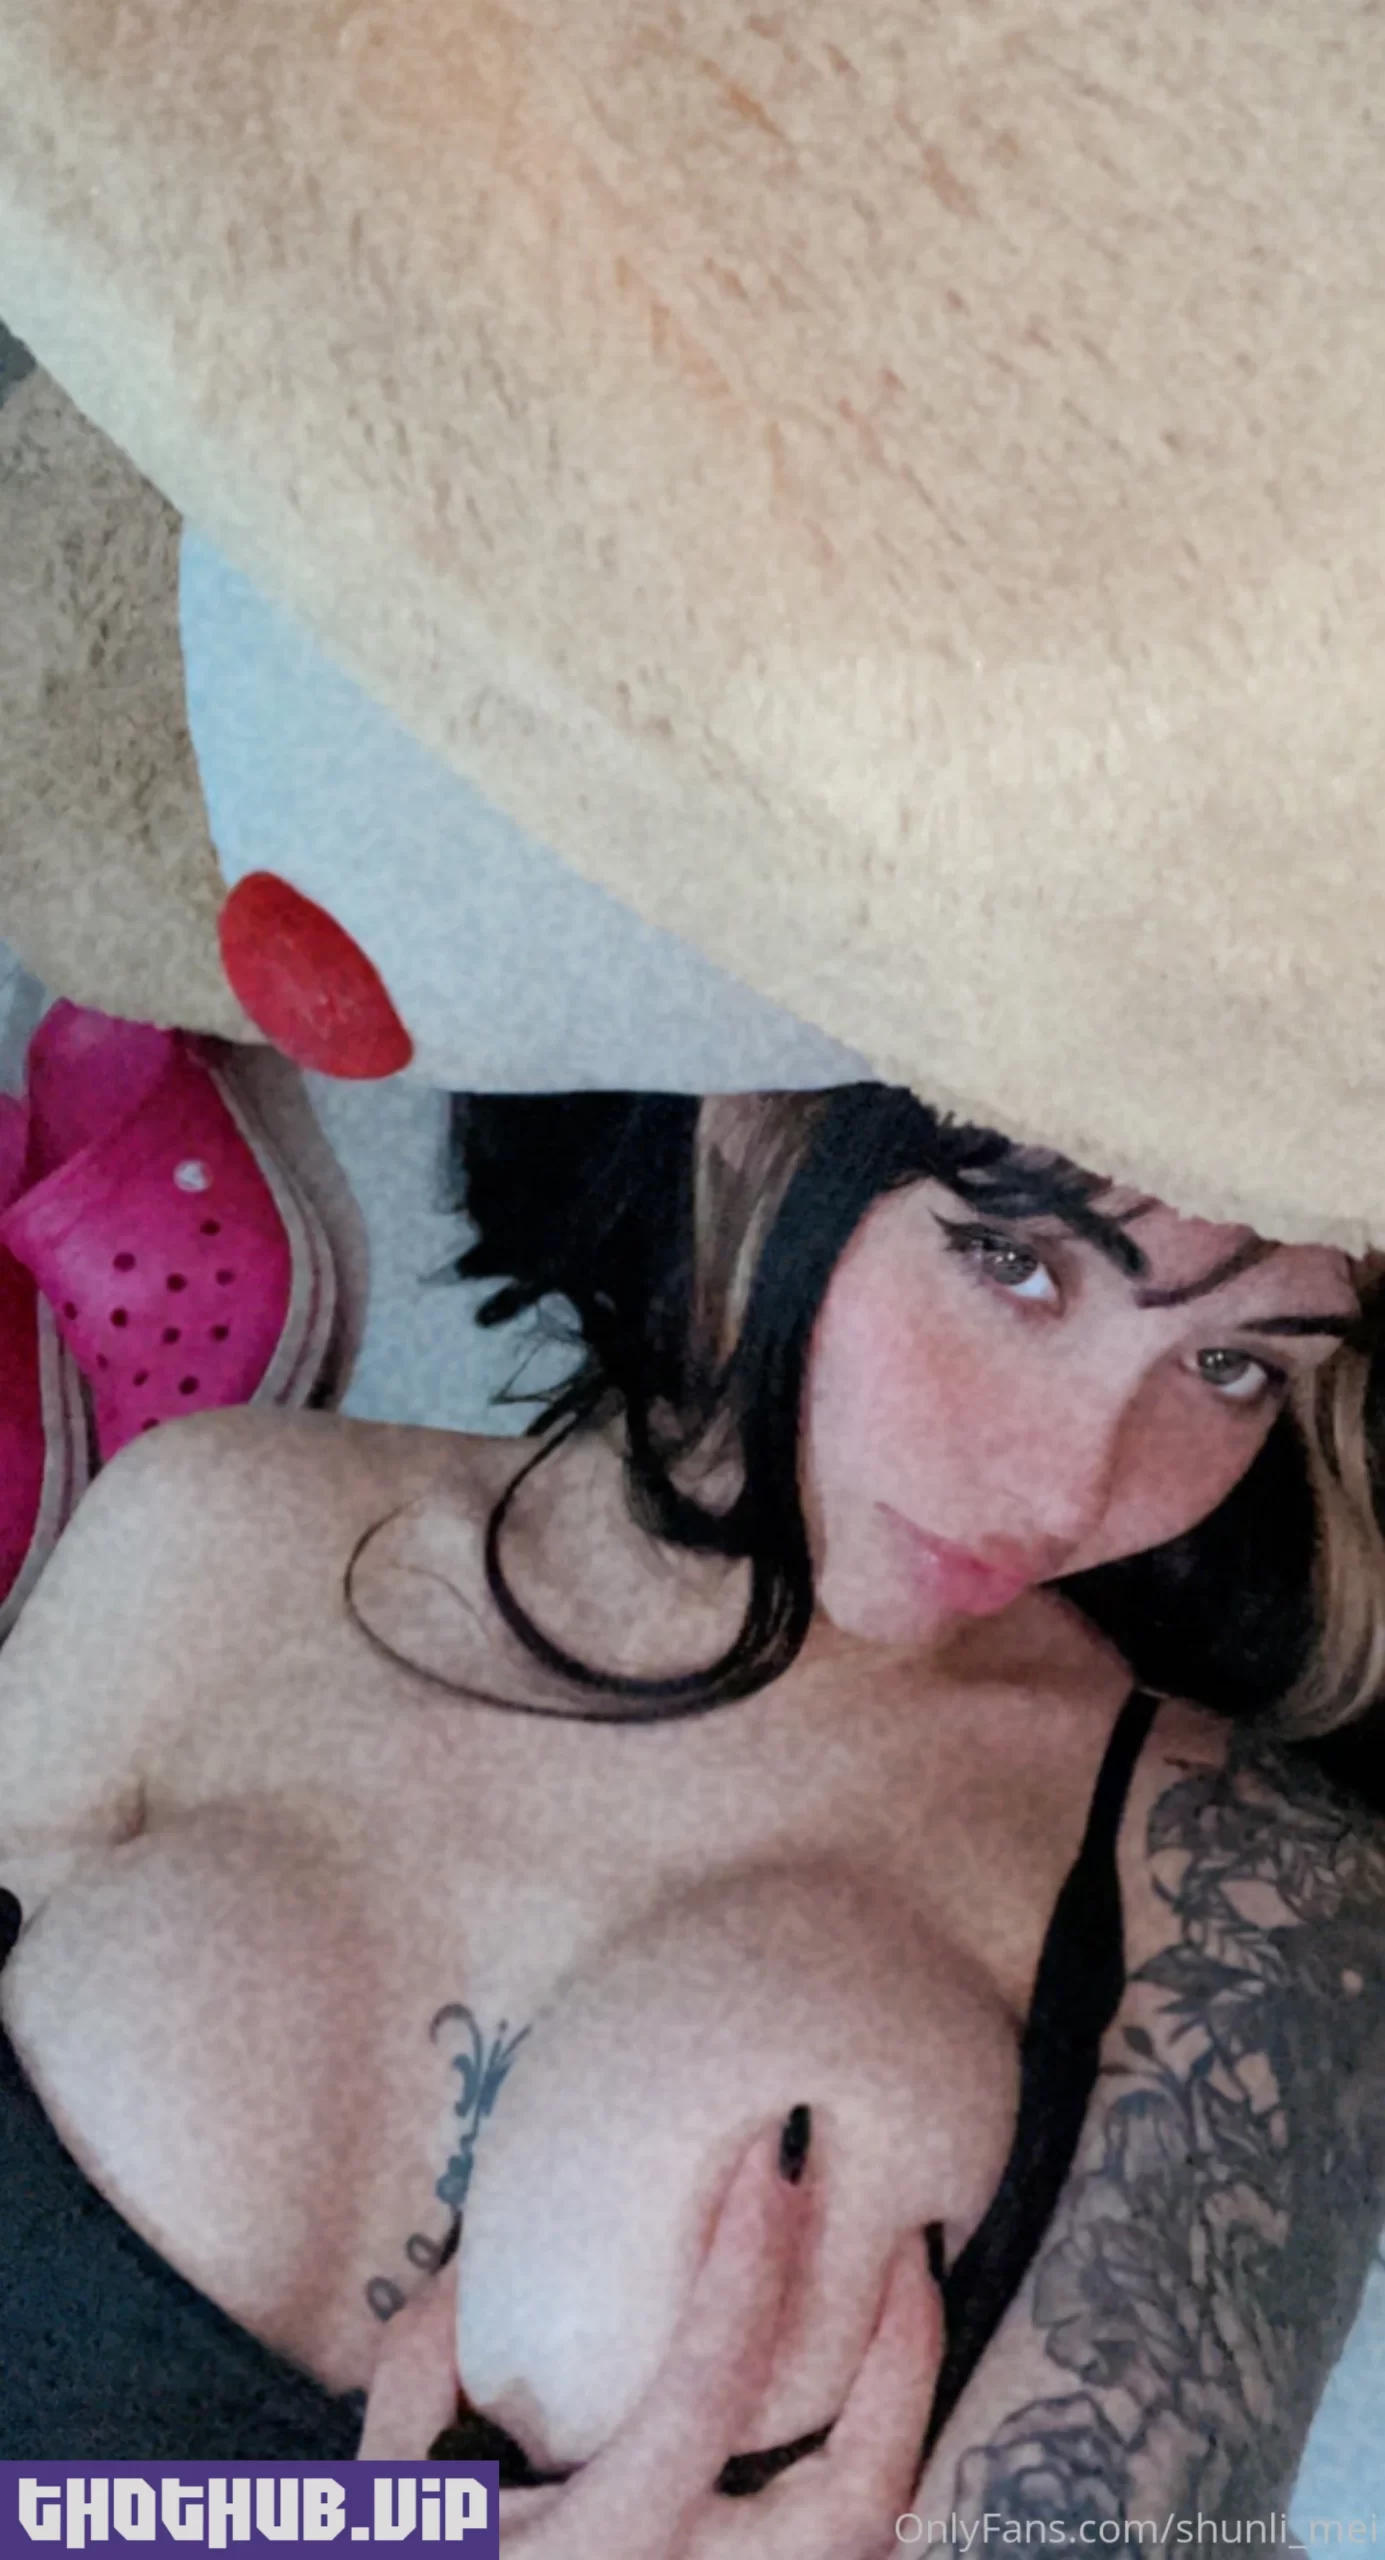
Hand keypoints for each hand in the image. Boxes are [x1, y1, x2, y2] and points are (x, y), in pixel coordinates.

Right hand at [358, 2122, 942, 2559]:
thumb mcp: (387, 2485)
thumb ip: (425, 2364)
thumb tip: (484, 2249)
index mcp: (605, 2547)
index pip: (710, 2389)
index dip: (751, 2264)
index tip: (775, 2155)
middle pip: (858, 2502)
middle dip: (904, 2366)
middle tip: (909, 2242)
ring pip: (875, 2536)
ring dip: (906, 2416)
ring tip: (909, 2301)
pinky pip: (842, 2550)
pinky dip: (871, 2463)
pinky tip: (862, 2385)